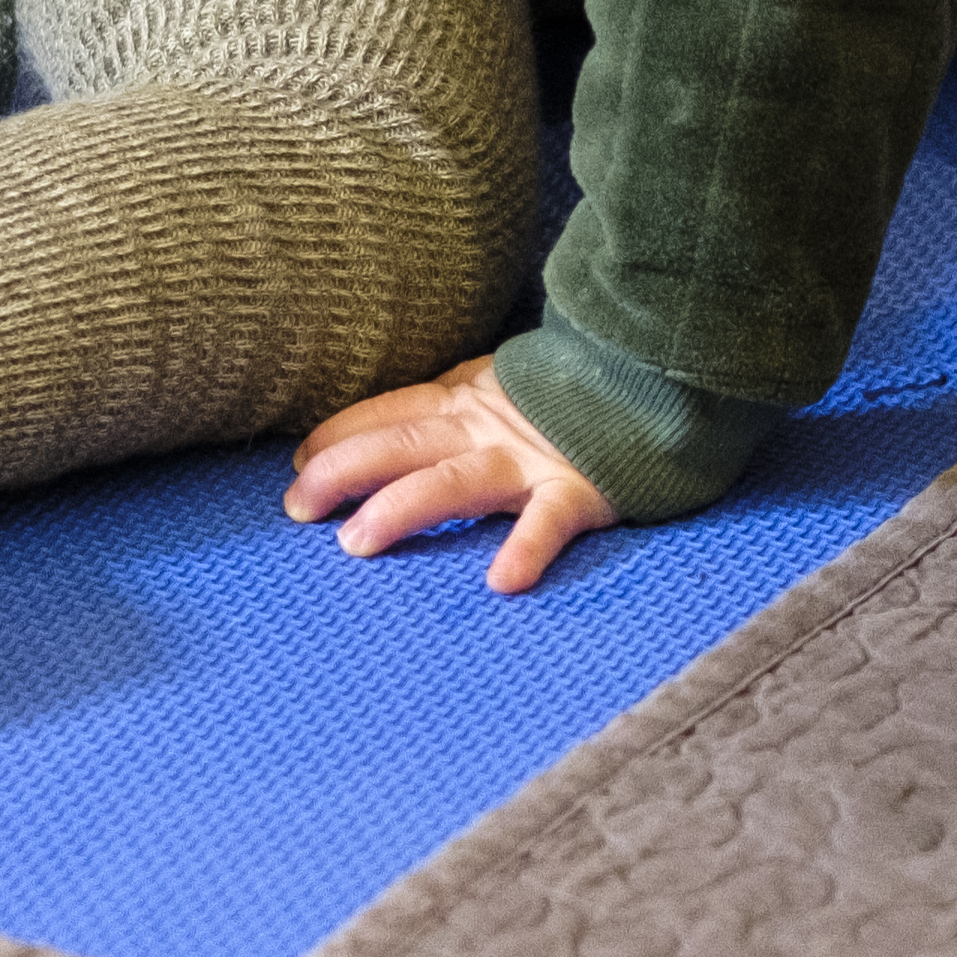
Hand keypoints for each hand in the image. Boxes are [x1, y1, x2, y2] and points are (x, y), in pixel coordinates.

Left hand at [286, 353, 618, 593]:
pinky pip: (549, 522)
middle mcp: (488, 428)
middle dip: (342, 473)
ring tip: (357, 544)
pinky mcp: (580, 490)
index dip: (338, 435)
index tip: (297, 464)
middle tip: (297, 509)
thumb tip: (386, 433)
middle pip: (401, 445)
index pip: (389, 413)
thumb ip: (453, 408)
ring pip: (454, 481)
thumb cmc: (576, 395)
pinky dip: (527, 549)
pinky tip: (502, 581)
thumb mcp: (502, 386)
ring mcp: (532, 460)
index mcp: (467, 401)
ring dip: (402, 510)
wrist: (660, 375)